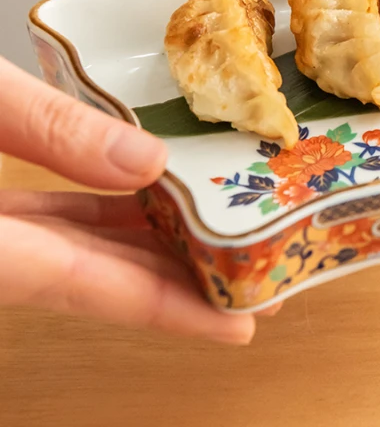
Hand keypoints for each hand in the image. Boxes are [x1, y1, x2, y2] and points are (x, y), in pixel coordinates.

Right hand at [0, 56, 266, 342]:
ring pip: (80, 251)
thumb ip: (50, 129)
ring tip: (223, 239)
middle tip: (256, 279)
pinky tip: (154, 197)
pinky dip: (108, 213)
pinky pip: (56, 221)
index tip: (239, 323)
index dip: (168, 308)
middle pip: (98, 278)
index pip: (87, 284)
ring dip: (153, 245)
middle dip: (182, 281)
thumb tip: (148, 160)